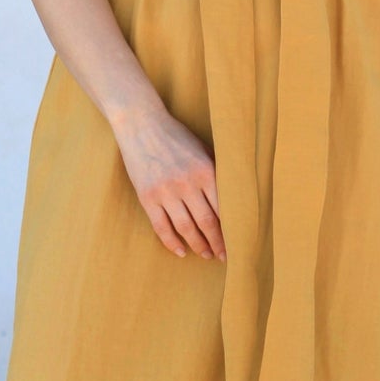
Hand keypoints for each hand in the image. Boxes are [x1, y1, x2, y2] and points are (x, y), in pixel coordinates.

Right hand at [113, 104, 226, 259]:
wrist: (141, 124)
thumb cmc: (176, 136)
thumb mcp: (203, 149)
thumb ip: (216, 172)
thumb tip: (233, 197)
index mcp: (205, 171)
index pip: (223, 209)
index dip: (231, 230)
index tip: (237, 242)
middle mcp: (187, 184)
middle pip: (207, 222)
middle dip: (217, 243)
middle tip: (223, 256)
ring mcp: (165, 192)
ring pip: (186, 228)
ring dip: (198, 245)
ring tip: (206, 255)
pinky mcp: (147, 197)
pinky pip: (161, 226)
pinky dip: (172, 242)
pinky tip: (181, 251)